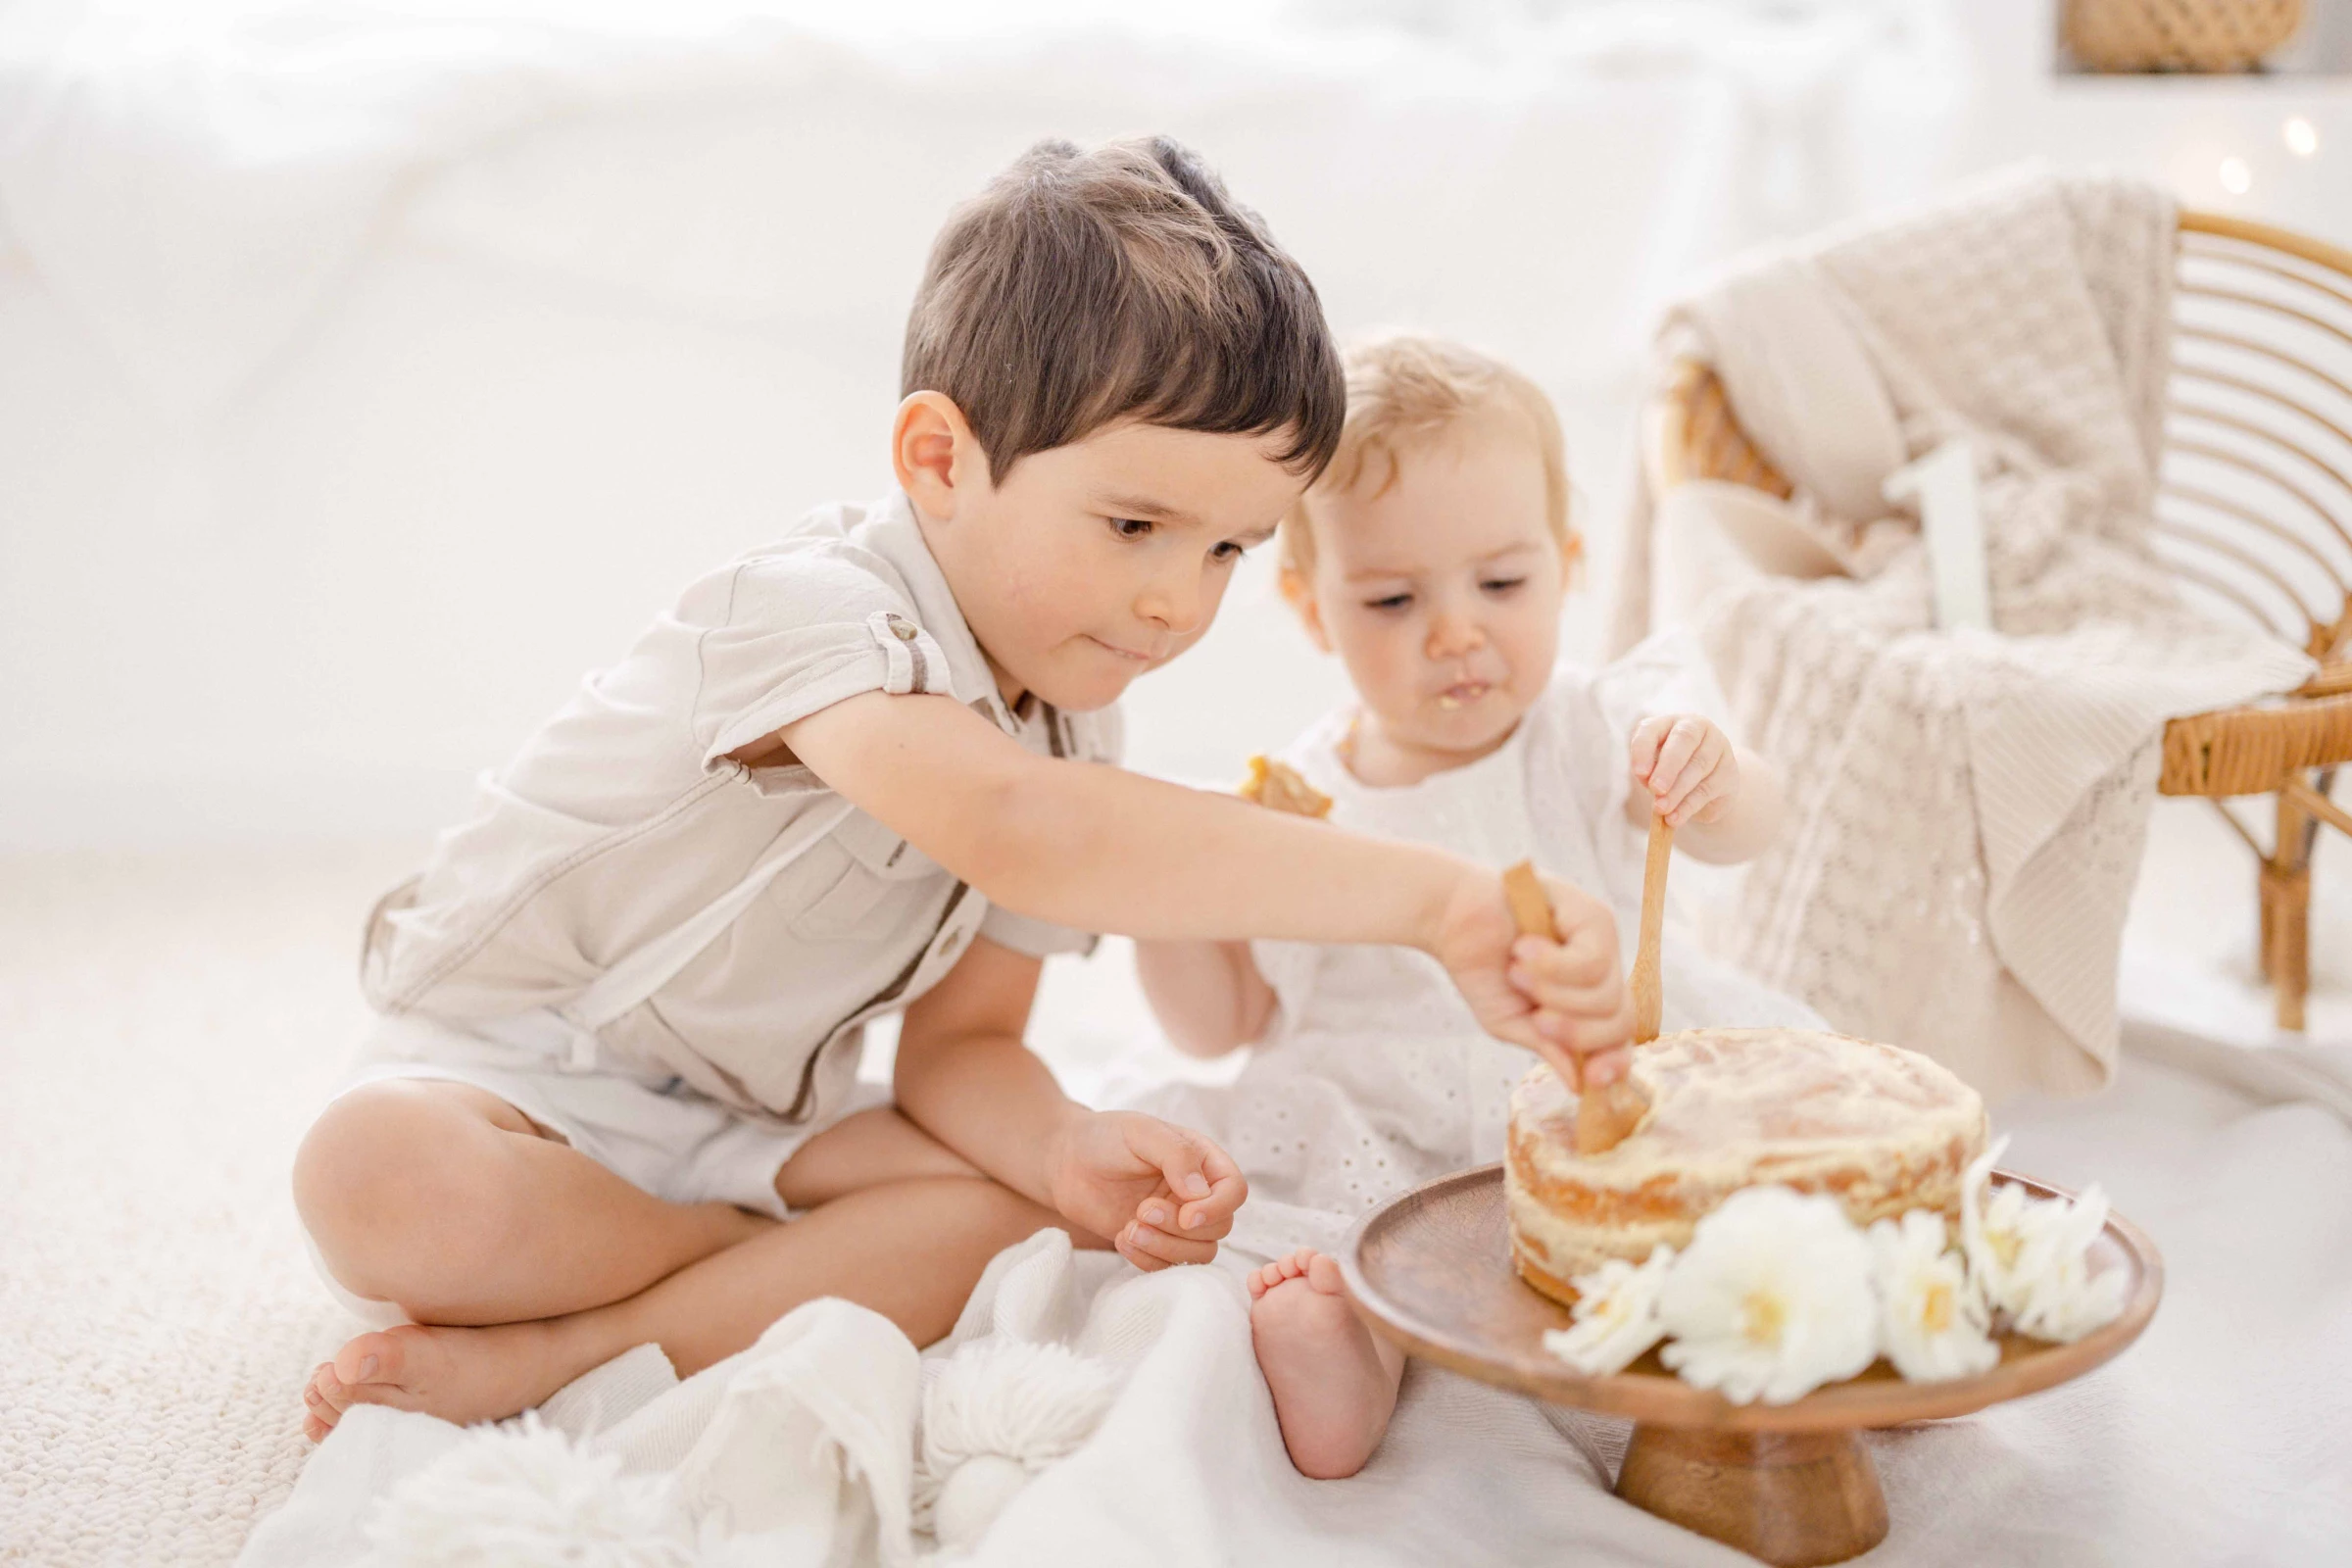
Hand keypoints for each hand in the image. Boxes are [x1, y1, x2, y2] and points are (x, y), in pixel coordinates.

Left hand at [1046, 1109, 1247, 1270]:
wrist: (1065, 1161)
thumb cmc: (1104, 1137)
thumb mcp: (1141, 1132)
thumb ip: (1176, 1155)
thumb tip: (1201, 1193)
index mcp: (1202, 1160)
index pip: (1234, 1191)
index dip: (1217, 1208)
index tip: (1186, 1215)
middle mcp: (1196, 1193)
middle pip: (1219, 1228)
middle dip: (1181, 1229)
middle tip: (1142, 1211)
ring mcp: (1176, 1221)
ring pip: (1198, 1253)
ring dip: (1166, 1248)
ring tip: (1130, 1228)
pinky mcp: (1154, 1243)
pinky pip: (1168, 1267)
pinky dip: (1147, 1260)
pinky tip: (1121, 1238)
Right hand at [1430, 869, 1634, 1087]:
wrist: (1453, 920)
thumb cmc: (1482, 969)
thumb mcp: (1512, 1022)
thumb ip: (1547, 1048)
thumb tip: (1579, 1085)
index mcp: (1587, 1000)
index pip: (1619, 1037)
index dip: (1614, 1062)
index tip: (1591, 1079)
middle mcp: (1603, 972)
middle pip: (1620, 1021)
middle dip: (1575, 1031)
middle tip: (1538, 1019)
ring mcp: (1603, 942)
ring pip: (1605, 995)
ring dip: (1554, 994)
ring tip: (1517, 971)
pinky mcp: (1593, 915)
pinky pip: (1593, 962)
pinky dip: (1553, 965)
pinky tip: (1523, 948)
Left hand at [1629, 714, 1738, 827]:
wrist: (1706, 785)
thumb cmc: (1671, 772)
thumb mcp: (1654, 768)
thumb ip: (1649, 772)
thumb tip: (1649, 781)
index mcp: (1669, 723)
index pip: (1652, 729)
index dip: (1643, 749)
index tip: (1638, 773)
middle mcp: (1696, 727)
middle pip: (1684, 740)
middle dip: (1668, 766)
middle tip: (1655, 789)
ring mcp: (1718, 746)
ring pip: (1699, 765)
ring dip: (1677, 790)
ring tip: (1661, 808)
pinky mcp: (1729, 771)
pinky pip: (1708, 788)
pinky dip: (1689, 805)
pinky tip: (1675, 818)